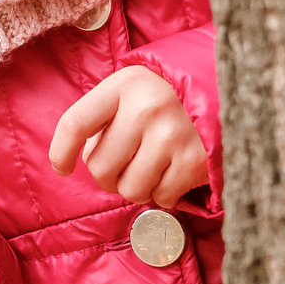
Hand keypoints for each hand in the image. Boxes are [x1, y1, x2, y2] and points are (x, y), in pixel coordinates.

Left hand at [48, 65, 209, 207]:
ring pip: (129, 189)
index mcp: (124, 85)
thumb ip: (99, 121)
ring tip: (152, 165)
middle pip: (99, 167)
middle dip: (109, 174)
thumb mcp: (127, 95)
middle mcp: (147, 106)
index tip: (62, 167)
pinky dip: (164, 193)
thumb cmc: (159, 104)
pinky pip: (161, 198)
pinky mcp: (195, 161)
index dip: (61, 152)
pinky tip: (174, 170)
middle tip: (128, 160)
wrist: (223, 98)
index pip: (75, 123)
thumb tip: (79, 161)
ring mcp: (173, 134)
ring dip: (137, 186)